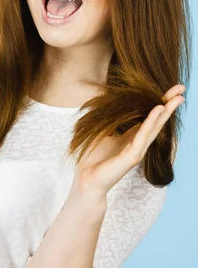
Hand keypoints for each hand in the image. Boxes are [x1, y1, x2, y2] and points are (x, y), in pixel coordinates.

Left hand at [71, 84, 185, 200]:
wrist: (86, 179)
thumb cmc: (92, 157)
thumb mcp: (101, 131)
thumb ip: (109, 119)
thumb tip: (105, 99)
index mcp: (132, 137)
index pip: (150, 117)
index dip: (160, 103)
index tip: (172, 89)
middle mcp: (138, 143)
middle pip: (157, 120)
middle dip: (169, 104)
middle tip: (181, 89)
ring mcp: (137, 150)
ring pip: (155, 127)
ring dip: (165, 111)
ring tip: (176, 98)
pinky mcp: (132, 156)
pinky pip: (143, 135)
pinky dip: (151, 121)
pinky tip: (158, 109)